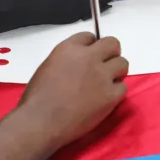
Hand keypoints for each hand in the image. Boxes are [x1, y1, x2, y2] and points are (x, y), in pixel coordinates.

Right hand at [19, 33, 128, 150]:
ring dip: (116, 71)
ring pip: (123, 63)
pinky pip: (123, 87)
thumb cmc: (36, 99)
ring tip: (106, 83)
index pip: (90, 37)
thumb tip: (78, 65)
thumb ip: (67, 60)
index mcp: (69, 48)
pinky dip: (116, 92)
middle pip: (112, 44)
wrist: (41, 122)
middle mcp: (89, 57)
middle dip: (110, 53)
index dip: (91, 47)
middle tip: (105, 66)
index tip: (90, 56)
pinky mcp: (111, 95)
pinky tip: (105, 99)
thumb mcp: (48, 67)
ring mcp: (102, 76)